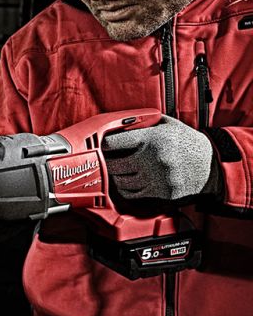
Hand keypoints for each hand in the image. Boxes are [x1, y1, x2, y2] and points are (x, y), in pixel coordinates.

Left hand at [103, 115, 219, 199]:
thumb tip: (117, 122)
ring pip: (121, 181)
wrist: (213, 165)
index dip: (104, 144)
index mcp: (152, 138)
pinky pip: (132, 194)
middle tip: (105, 161)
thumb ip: (144, 121)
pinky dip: (125, 190)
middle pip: (113, 165)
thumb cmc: (187, 142)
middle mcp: (153, 159)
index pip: (112, 143)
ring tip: (117, 172)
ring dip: (115, 177)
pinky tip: (127, 183)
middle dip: (107, 162)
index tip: (103, 146)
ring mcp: (158, 178)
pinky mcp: (162, 193)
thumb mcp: (168, 124)